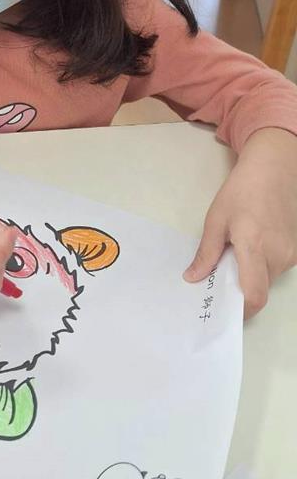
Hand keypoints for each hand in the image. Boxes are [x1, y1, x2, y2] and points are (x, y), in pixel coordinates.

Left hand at [184, 128, 296, 317]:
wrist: (273, 169)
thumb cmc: (242, 191)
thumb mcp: (216, 220)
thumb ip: (206, 253)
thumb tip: (192, 278)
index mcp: (255, 247)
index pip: (254, 295)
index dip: (239, 309)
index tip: (221, 308)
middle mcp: (278, 255)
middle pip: (259, 289)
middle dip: (239, 289)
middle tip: (219, 277)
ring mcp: (291, 253)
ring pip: (268, 279)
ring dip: (250, 275)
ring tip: (234, 254)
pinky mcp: (296, 249)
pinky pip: (276, 267)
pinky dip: (261, 264)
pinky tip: (250, 245)